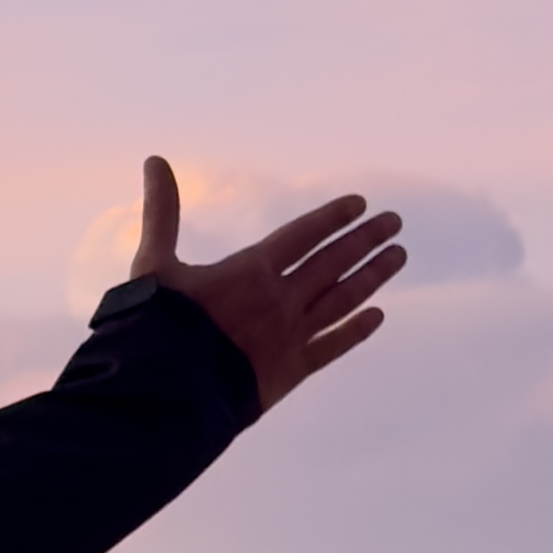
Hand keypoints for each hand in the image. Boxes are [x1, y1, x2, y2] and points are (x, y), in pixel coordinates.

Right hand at [132, 160, 401, 410]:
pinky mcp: (292, 372)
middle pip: (334, 262)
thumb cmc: (156, 326)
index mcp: (251, 271)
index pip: (303, 234)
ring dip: (372, 276)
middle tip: (394, 223)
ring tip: (398, 257)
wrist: (166, 392)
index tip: (360, 204)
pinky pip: (333, 347)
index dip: (333, 217)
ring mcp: (291, 336)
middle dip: (366, 239)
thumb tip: (155, 160)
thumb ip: (162, 212)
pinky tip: (378, 317)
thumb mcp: (153, 262)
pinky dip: (356, 331)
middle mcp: (281, 299)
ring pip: (343, 300)